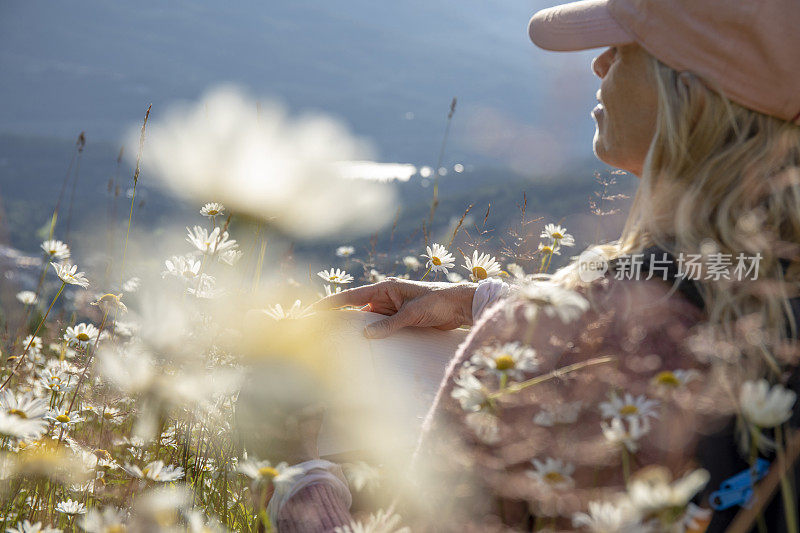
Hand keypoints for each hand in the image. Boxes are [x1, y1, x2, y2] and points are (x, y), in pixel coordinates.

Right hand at [313, 277, 476, 338]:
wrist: (461, 306)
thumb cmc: (438, 302)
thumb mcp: (413, 313)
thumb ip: (390, 325)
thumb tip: (366, 335)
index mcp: (384, 288)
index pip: (350, 297)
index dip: (329, 304)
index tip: (311, 312)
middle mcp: (384, 298)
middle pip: (354, 310)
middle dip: (336, 319)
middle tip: (315, 332)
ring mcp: (390, 310)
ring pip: (365, 321)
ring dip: (353, 330)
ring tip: (334, 343)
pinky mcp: (398, 320)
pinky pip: (378, 328)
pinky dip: (370, 336)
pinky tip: (361, 347)